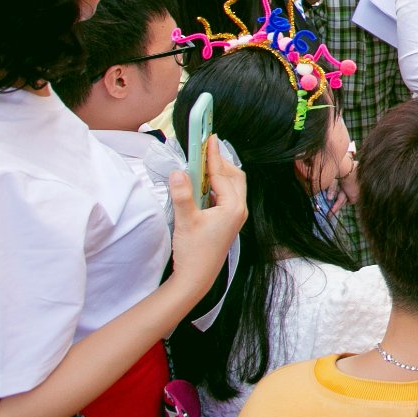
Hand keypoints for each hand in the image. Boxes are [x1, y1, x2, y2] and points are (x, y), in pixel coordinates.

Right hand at [167, 138, 246, 296]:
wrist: (197, 277)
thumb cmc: (194, 251)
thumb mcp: (186, 220)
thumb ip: (182, 194)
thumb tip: (178, 172)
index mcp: (233, 207)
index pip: (222, 174)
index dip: (213, 156)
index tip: (207, 139)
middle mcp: (238, 210)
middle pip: (234, 177)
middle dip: (220, 162)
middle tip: (205, 149)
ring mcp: (235, 216)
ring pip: (232, 186)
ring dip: (218, 174)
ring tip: (202, 163)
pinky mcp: (228, 222)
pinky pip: (226, 196)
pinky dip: (216, 186)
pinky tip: (202, 185)